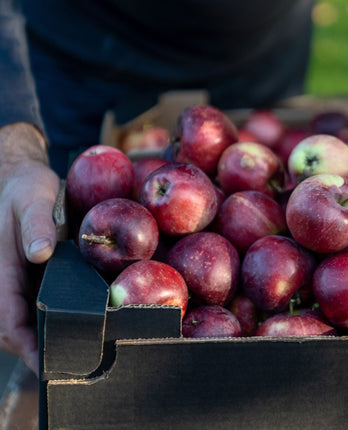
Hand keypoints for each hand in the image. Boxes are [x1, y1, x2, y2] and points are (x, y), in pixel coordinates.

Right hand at [0, 123, 59, 373]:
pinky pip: (23, 303)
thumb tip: (40, 254)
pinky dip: (37, 317)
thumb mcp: (35, 198)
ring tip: (65, 345)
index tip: (46, 363)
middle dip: (31, 347)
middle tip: (64, 360)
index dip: (25, 344)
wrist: (19, 178)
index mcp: (0, 266)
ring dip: (33, 335)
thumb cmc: (26, 187)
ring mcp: (8, 277)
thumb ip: (36, 225)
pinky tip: (59, 318)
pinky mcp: (18, 273)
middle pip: (8, 326)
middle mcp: (1, 277)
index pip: (6, 317)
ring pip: (15, 317)